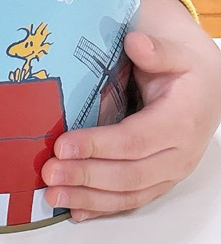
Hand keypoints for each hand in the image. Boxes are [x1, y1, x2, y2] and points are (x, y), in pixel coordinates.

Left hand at [42, 0, 220, 219]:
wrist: (207, 87)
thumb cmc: (183, 69)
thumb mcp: (175, 53)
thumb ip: (157, 49)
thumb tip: (136, 43)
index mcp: (179, 122)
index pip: (135, 141)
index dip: (98, 146)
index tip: (62, 145)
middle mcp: (178, 155)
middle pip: (129, 174)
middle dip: (86, 176)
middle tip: (49, 174)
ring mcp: (169, 172)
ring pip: (129, 193)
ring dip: (90, 198)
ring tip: (54, 195)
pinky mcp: (159, 180)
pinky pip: (132, 199)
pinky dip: (103, 207)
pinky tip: (76, 211)